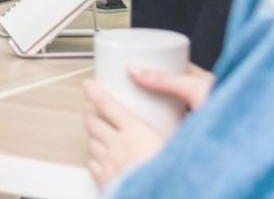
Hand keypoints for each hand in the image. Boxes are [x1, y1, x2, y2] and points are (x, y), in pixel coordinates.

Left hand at [83, 66, 212, 186]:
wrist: (158, 196)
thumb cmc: (171, 177)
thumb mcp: (179, 146)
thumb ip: (177, 129)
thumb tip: (184, 117)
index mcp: (135, 132)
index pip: (106, 104)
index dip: (95, 92)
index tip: (89, 84)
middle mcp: (117, 146)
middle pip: (93, 122)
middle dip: (95, 116)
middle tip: (101, 115)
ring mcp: (108, 164)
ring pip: (91, 142)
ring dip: (95, 137)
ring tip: (105, 138)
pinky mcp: (105, 181)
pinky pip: (92, 164)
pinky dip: (96, 159)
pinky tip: (107, 161)